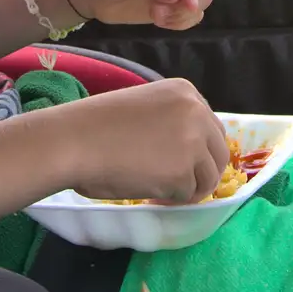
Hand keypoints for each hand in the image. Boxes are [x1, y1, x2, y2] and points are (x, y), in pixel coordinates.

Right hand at [57, 79, 228, 204]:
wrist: (74, 140)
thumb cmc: (96, 125)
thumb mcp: (144, 107)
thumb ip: (171, 121)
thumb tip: (186, 151)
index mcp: (185, 92)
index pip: (211, 127)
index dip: (198, 151)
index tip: (179, 163)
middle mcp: (196, 113)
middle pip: (218, 153)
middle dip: (200, 172)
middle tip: (176, 186)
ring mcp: (192, 143)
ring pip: (208, 177)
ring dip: (187, 189)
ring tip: (158, 191)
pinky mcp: (182, 173)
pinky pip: (188, 194)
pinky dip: (172, 199)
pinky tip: (149, 193)